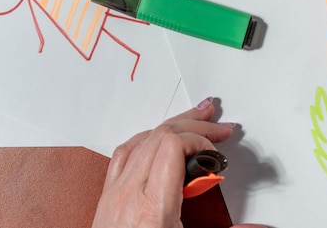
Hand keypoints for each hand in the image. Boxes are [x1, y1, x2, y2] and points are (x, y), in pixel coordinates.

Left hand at [91, 97, 265, 227]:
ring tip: (193, 120)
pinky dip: (147, 139)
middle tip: (218, 126)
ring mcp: (115, 193)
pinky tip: (158, 138)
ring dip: (171, 126)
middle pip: (161, 136)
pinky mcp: (108, 198)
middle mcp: (129, 194)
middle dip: (195, 125)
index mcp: (153, 207)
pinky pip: (125, 154)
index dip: (201, 139)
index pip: (173, 146)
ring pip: (142, 139)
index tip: (217, 151)